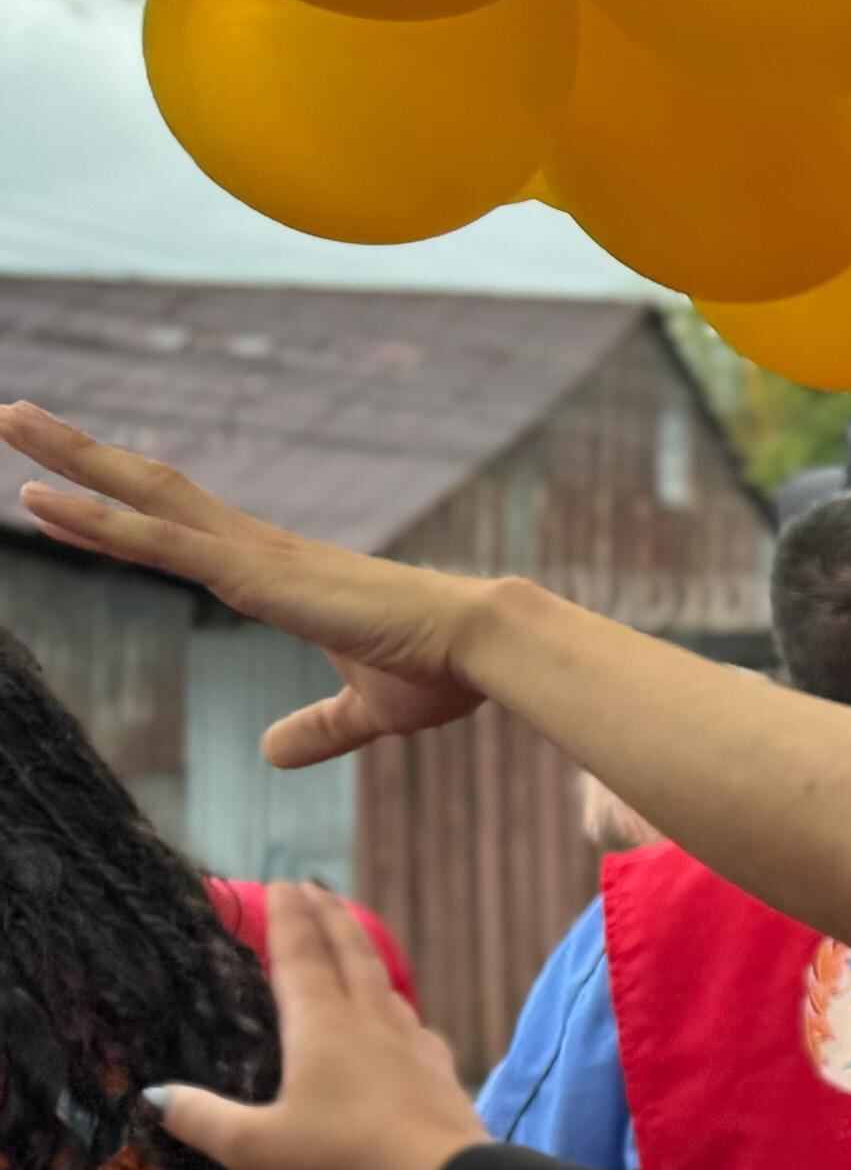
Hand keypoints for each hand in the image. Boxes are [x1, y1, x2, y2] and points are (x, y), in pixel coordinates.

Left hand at [4, 404, 488, 764]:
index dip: (119, 511)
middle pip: (152, 489)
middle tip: (15, 415)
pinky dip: (99, 519)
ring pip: (145, 496)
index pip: (179, 532)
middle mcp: (257, 551)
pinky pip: (160, 541)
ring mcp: (252, 557)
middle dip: (82, 452)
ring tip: (10, 417)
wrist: (483, 648)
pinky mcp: (254, 576)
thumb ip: (317, 727)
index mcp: (279, 575)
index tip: (58, 489)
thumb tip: (272, 753)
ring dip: (72, 457)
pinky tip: (41, 498)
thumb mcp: (365, 711)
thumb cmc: (442, 673)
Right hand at [146, 883, 488, 1169]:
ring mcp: (410, 1041)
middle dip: (329, 918)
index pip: (299, 958)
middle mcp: (368, 1020)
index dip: (288, 920)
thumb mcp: (255, 1147)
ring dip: (363, 951)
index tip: (282, 884)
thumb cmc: (343, 1155)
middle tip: (316, 888)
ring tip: (352, 938)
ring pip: (383, 982)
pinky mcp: (438, 1067)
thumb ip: (203, 1119)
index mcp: (321, 1026)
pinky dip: (395, 1004)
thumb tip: (153, 1095)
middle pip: (348, 955)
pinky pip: (411, 1022)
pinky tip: (400, 1017)